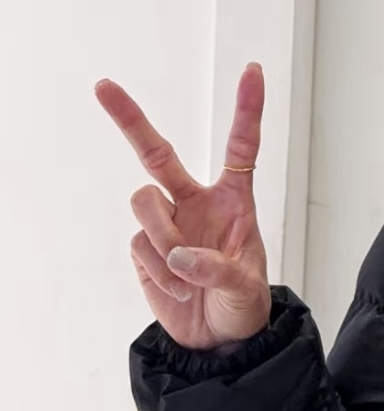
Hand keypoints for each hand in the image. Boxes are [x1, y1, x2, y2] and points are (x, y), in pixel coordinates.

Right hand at [96, 63, 272, 348]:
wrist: (218, 340)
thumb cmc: (243, 304)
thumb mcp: (246, 288)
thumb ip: (217, 269)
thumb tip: (179, 254)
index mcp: (233, 199)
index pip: (241, 145)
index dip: (247, 108)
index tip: (253, 70)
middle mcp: (195, 202)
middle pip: (157, 153)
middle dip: (130, 119)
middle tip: (103, 86)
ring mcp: (166, 224)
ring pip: (144, 204)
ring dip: (164, 239)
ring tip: (187, 274)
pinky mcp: (144, 249)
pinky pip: (140, 246)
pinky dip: (158, 272)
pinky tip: (178, 288)